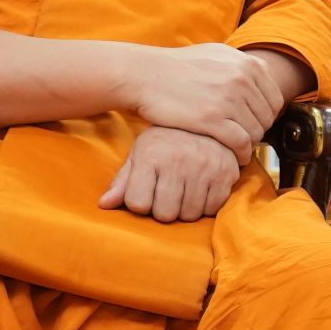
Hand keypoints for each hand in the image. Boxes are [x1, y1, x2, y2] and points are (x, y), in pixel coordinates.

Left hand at [99, 126, 242, 222]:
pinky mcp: (226, 172)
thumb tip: (104, 205)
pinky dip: (206, 205)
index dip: (140, 203)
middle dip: (164, 209)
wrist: (205, 115)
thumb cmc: (166, 139)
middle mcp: (178, 161)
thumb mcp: (141, 152)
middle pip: (165, 214)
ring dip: (186, 209)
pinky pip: (212, 208)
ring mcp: (204, 167)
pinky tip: (202, 189)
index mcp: (151, 155)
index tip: (146, 192)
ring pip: (190, 215)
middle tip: (167, 194)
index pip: (138, 204)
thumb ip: (123, 180)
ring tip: (185, 191)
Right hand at [125, 43, 284, 161]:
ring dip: (249, 144)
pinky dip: (241, 154)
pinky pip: (241, 143)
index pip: (274, 98)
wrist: (144, 74)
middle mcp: (241, 78)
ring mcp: (228, 98)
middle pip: (267, 117)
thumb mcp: (216, 54)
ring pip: (256, 131)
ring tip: (238, 148)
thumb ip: (241, 64)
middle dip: (258, 130)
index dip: (267, 115)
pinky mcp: (212, 119)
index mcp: (246, 63)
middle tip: (245, 139)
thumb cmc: (177, 67)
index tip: (254, 124)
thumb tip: (260, 74)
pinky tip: (234, 158)